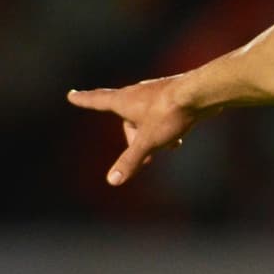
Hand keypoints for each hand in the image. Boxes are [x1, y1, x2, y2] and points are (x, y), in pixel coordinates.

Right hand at [66, 76, 210, 185]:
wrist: (202, 93)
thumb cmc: (170, 113)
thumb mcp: (147, 141)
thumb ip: (130, 160)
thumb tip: (112, 180)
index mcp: (124, 100)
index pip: (97, 100)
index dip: (84, 100)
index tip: (72, 94)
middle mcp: (137, 93)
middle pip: (127, 120)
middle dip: (135, 139)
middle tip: (146, 159)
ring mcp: (156, 93)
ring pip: (147, 119)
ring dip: (154, 135)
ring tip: (170, 145)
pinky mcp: (173, 95)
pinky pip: (163, 116)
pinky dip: (167, 128)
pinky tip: (179, 137)